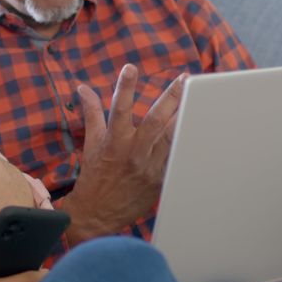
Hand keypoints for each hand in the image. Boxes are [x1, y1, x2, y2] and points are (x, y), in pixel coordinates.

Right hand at [62, 65, 185, 243]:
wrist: (97, 213)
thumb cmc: (92, 176)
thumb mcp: (90, 143)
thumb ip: (91, 113)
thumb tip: (82, 88)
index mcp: (113, 142)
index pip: (118, 108)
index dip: (124, 87)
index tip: (130, 67)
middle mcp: (133, 152)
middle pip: (154, 120)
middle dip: (171, 98)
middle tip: (184, 79)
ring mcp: (149, 167)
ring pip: (171, 137)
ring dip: (185, 116)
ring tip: (198, 98)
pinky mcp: (160, 179)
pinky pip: (176, 157)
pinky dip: (186, 143)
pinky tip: (199, 129)